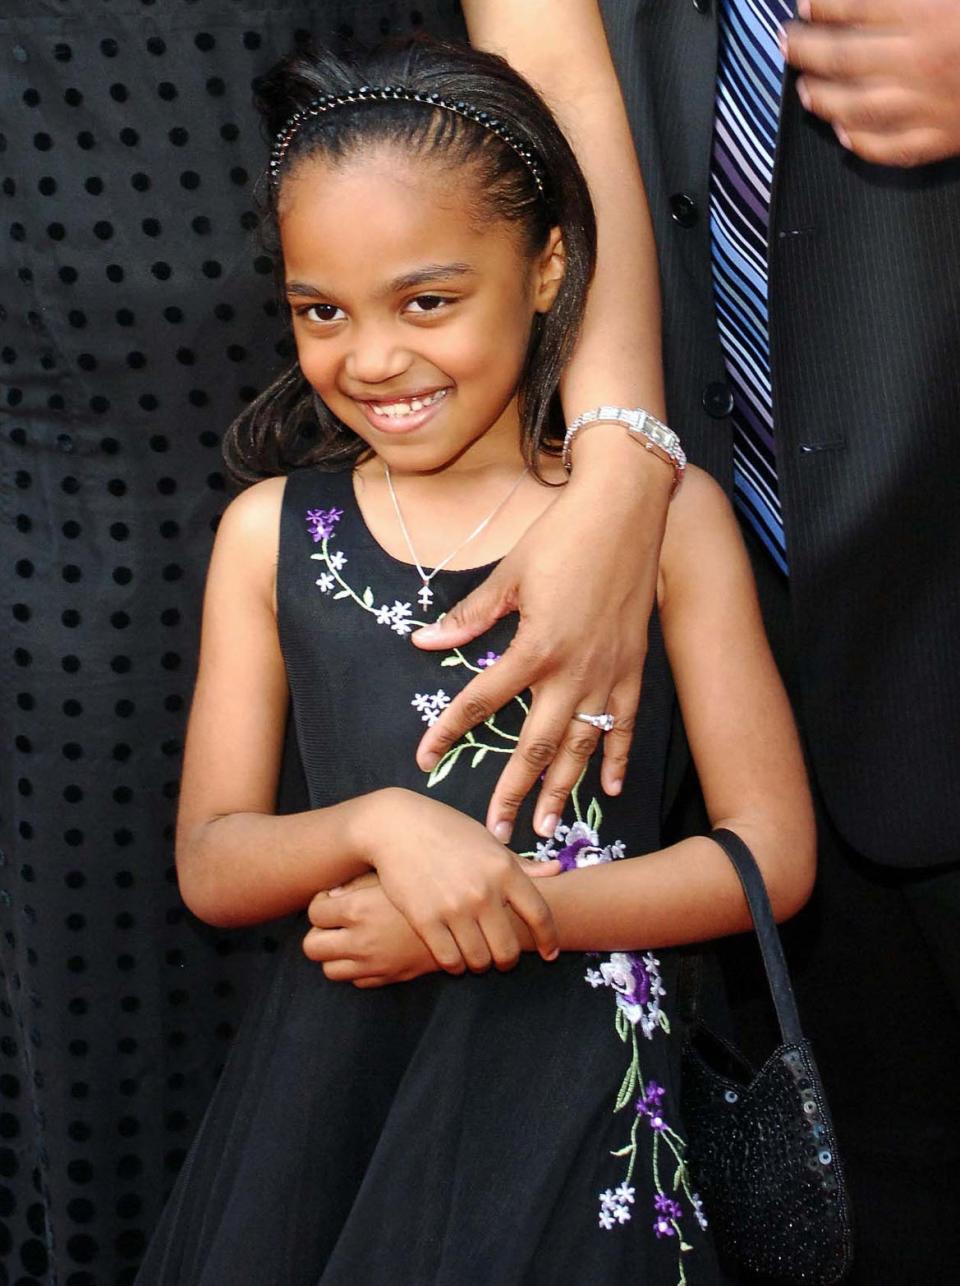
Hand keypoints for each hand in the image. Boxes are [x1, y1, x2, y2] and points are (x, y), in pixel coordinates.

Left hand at [303, 873, 437, 987]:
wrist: (468, 914)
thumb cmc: (427, 883)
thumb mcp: (391, 874)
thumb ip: (357, 883)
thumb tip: (332, 894)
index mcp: (359, 909)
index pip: (314, 912)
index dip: (321, 903)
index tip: (333, 898)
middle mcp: (362, 940)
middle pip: (312, 947)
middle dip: (319, 933)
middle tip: (334, 921)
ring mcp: (376, 963)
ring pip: (331, 970)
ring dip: (335, 954)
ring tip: (351, 937)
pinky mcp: (392, 977)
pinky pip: (359, 981)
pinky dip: (359, 968)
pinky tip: (373, 949)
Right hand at [357, 789, 559, 973]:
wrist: (395, 827)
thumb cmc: (445, 830)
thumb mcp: (488, 840)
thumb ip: (521, 863)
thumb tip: (556, 871)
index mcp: (504, 869)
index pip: (540, 915)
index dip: (549, 940)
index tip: (550, 953)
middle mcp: (484, 892)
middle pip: (508, 950)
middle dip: (507, 960)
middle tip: (501, 957)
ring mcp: (454, 908)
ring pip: (479, 960)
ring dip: (480, 963)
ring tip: (476, 956)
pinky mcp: (425, 920)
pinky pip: (449, 960)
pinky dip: (454, 964)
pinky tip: (453, 955)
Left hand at [412, 460, 666, 840]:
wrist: (626, 510)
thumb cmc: (562, 535)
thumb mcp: (509, 574)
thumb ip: (470, 616)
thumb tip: (423, 642)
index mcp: (535, 646)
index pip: (482, 701)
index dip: (449, 731)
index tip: (425, 758)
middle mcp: (573, 670)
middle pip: (536, 744)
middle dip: (514, 790)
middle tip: (496, 831)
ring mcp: (609, 673)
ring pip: (582, 745)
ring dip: (563, 789)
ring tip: (546, 826)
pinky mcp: (635, 668)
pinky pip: (625, 724)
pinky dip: (617, 758)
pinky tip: (608, 790)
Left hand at [785, 0, 959, 166]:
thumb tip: (862, 4)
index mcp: (929, 17)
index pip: (858, 9)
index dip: (824, 7)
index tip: (805, 6)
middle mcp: (919, 63)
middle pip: (844, 59)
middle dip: (805, 50)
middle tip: (787, 43)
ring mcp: (927, 106)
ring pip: (856, 107)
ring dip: (822, 98)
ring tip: (805, 89)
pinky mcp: (939, 138)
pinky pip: (888, 148)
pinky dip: (860, 142)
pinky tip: (843, 133)